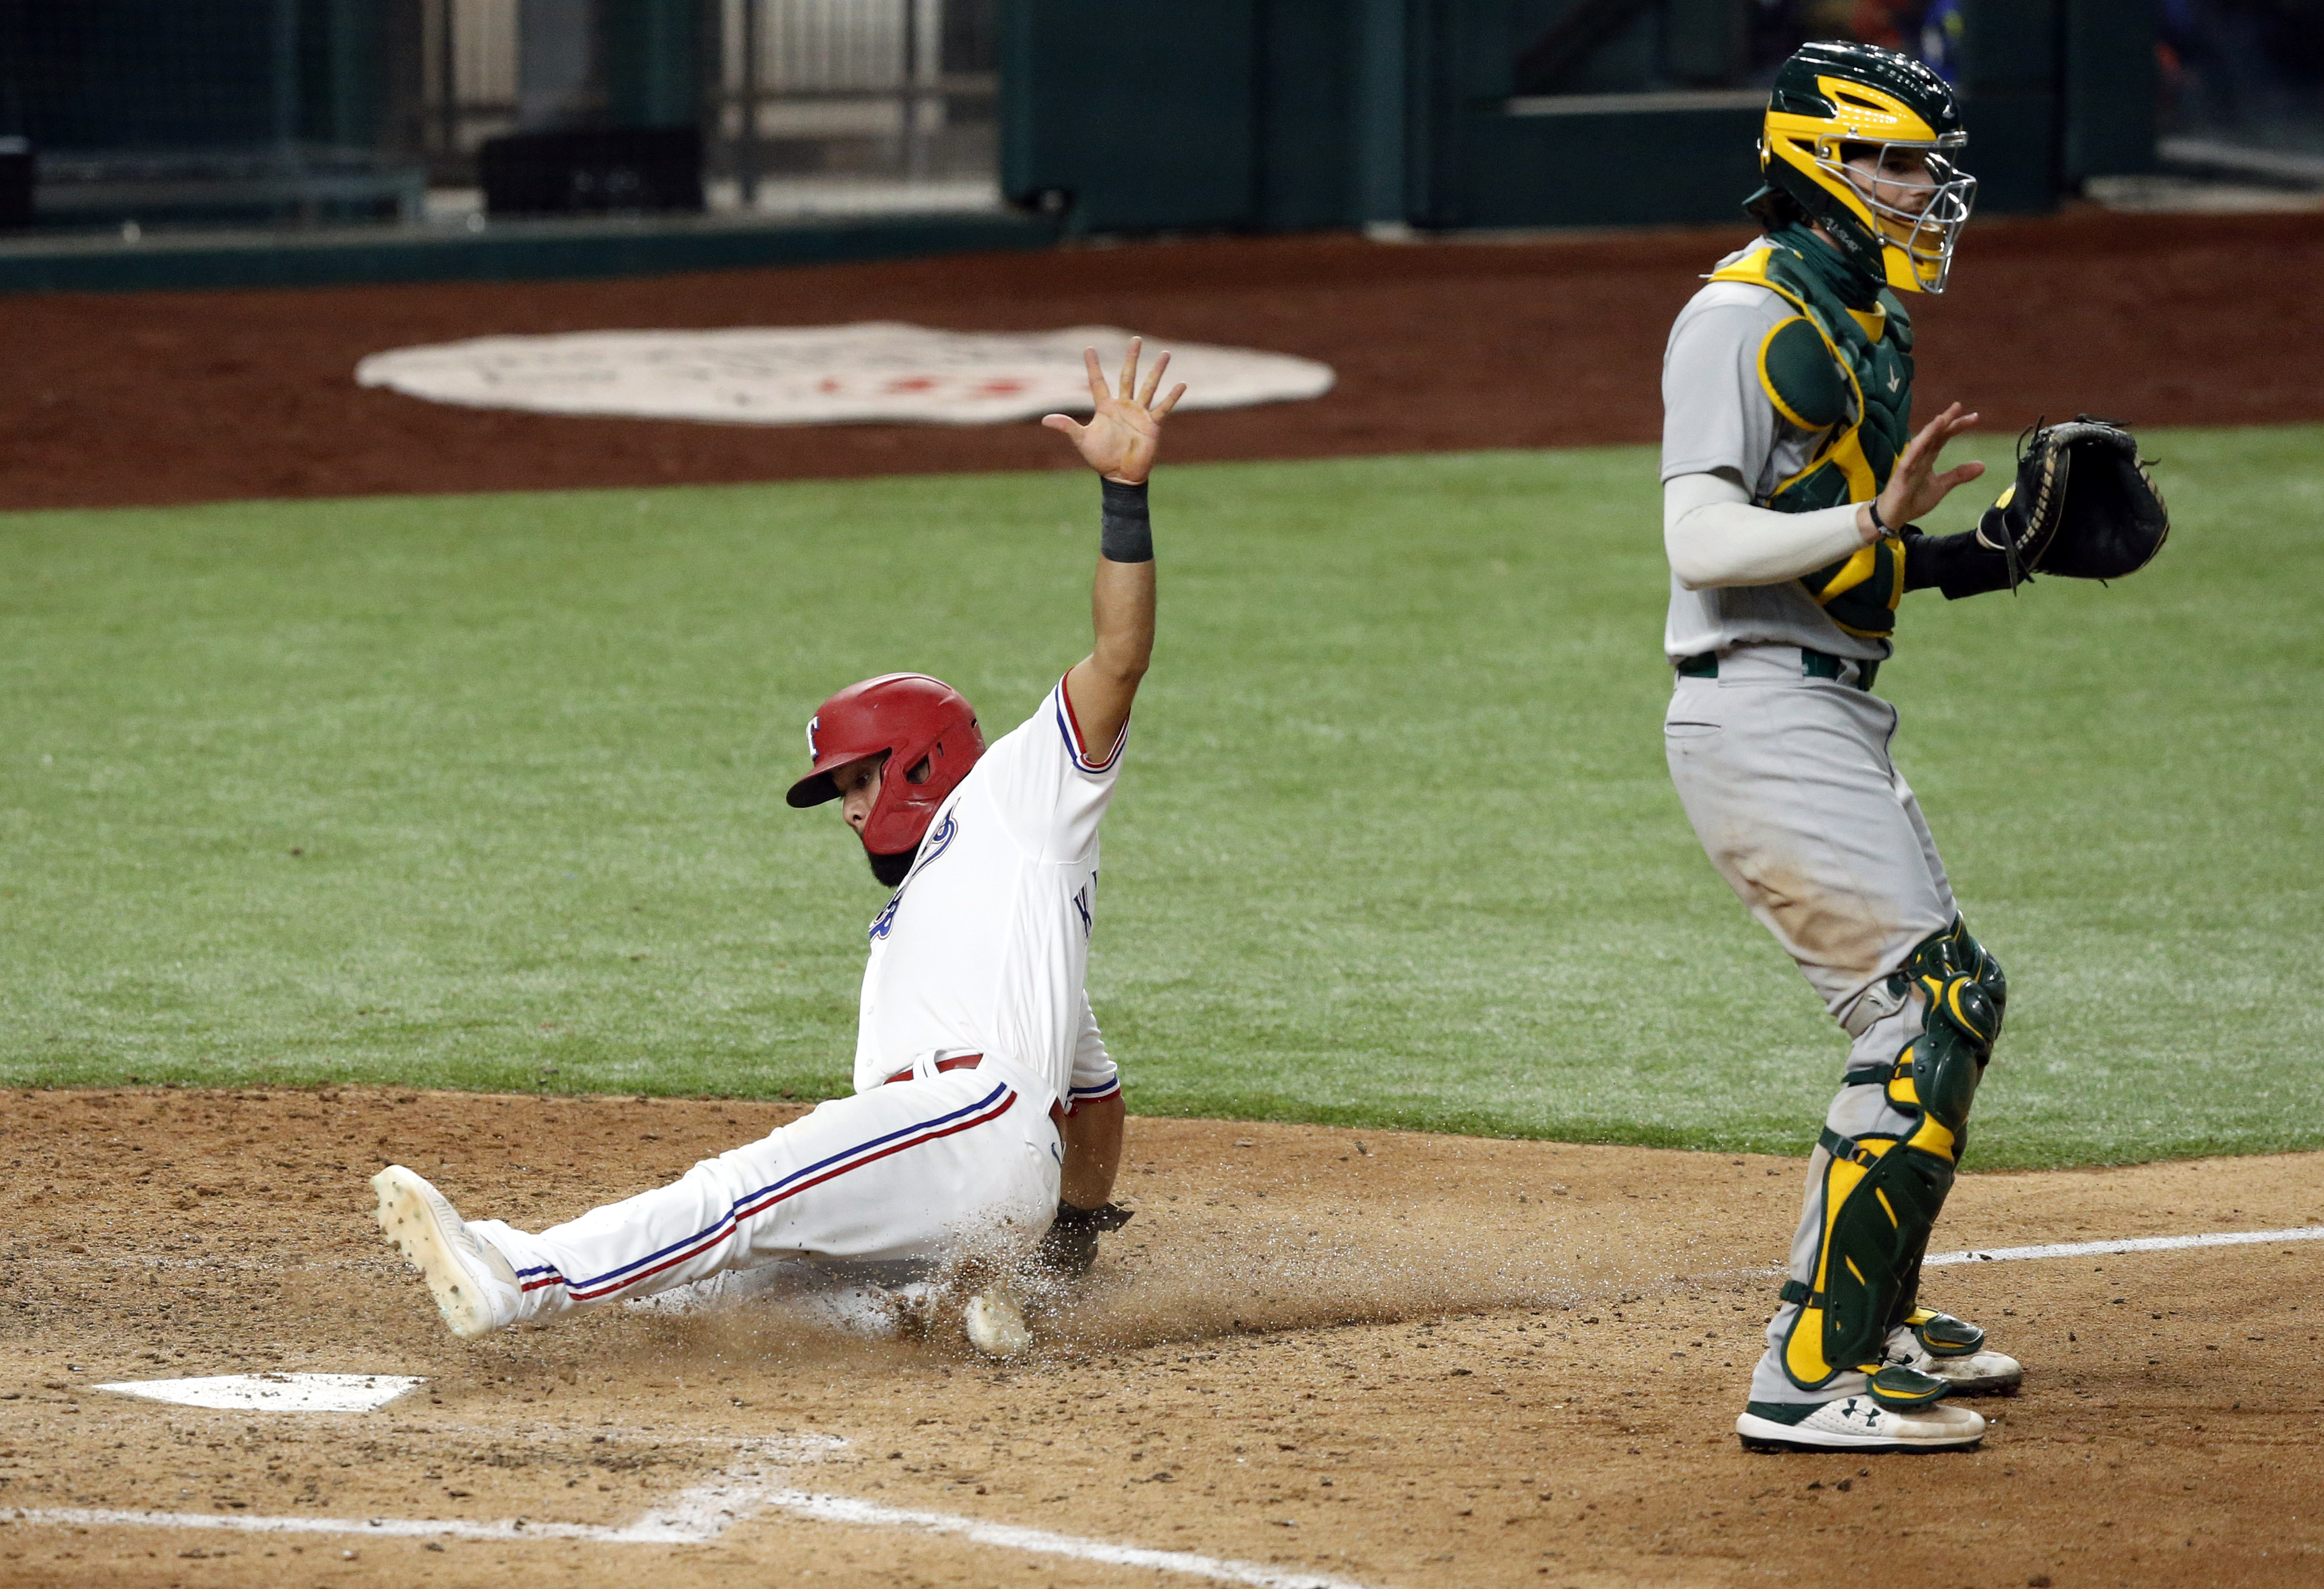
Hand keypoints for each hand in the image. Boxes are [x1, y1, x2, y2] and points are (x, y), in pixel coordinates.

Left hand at [1041, 337, 1186, 485]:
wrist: (1120, 475)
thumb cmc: (1101, 458)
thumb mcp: (1082, 440)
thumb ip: (1067, 426)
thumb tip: (1045, 420)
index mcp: (1105, 407)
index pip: (1097, 381)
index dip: (1093, 365)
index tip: (1089, 348)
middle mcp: (1123, 405)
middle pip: (1127, 376)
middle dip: (1132, 357)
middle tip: (1136, 339)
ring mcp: (1139, 413)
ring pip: (1149, 386)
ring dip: (1157, 370)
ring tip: (1166, 353)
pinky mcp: (1152, 424)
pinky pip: (1163, 408)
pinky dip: (1173, 397)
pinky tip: (1182, 384)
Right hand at [1859, 402, 1985, 541]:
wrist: (1894, 516)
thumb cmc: (1913, 499)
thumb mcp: (1941, 486)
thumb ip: (1959, 474)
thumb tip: (1983, 464)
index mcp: (1928, 457)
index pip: (1943, 436)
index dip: (1957, 426)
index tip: (1974, 417)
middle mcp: (1919, 456)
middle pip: (1933, 434)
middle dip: (1946, 420)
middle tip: (1958, 406)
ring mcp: (1909, 463)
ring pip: (1921, 442)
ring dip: (1931, 430)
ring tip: (1942, 418)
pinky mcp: (1901, 474)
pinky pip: (1909, 459)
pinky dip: (1917, 448)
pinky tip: (1924, 439)